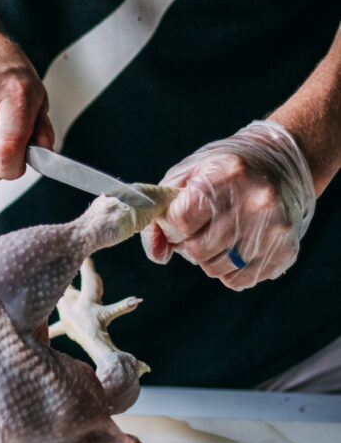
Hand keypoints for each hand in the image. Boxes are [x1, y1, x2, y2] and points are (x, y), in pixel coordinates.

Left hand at [141, 121, 315, 290]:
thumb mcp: (189, 173)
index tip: (180, 219)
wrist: (282, 161)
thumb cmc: (227, 169)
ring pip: (215, 269)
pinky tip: (238, 246)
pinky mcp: (285, 250)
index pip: (181, 219)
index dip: (172, 225)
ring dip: (209, 258)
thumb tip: (158, 254)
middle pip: (197, 250)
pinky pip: (238, 281)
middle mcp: (255, 202)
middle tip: (202, 227)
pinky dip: (229, 270)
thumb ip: (162, 211)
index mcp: (227, 174)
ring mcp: (273, 229)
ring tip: (221, 234)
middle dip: (190, 242)